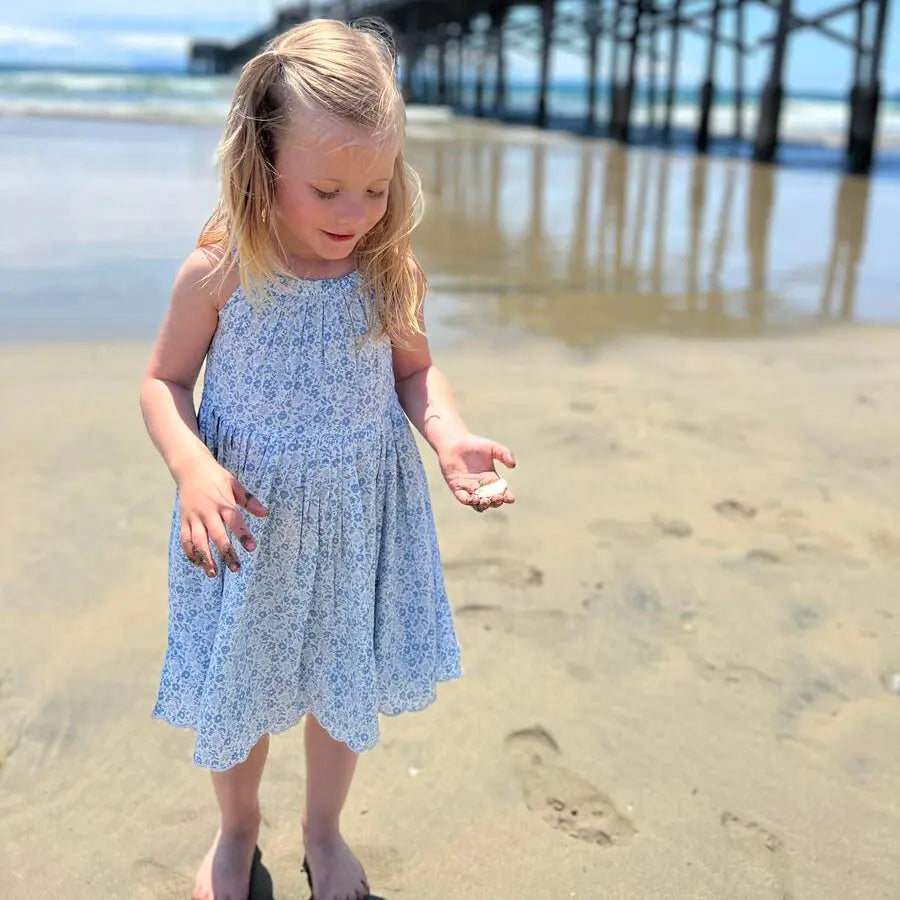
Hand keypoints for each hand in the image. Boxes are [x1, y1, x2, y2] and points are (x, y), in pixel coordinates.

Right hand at [176, 457, 268, 576]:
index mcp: (223, 503)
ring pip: (198, 541)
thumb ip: (249, 500)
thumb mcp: (234, 484)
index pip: (234, 520)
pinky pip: (185, 539)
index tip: (251, 548)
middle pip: (217, 535)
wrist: (189, 468)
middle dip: (226, 553)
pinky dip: (190, 553)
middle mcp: (208, 512)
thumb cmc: (216, 477)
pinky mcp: (184, 520)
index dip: (243, 535)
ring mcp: (194, 517)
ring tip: (213, 573)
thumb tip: (265, 514)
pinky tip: (198, 564)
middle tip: (236, 569)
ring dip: (205, 558)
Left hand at [438, 433, 516, 512]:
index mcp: (492, 479)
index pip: (502, 492)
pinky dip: (468, 501)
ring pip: (478, 503)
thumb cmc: (474, 444)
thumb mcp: (492, 447)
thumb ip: (504, 454)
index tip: (510, 498)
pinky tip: (472, 499)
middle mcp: (481, 486)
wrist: (454, 442)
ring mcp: (469, 488)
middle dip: (496, 502)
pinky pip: (463, 498)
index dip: (507, 497)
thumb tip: (513, 465)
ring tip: (485, 500)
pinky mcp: (457, 488)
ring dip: (483, 505)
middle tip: (497, 497)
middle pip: (491, 500)